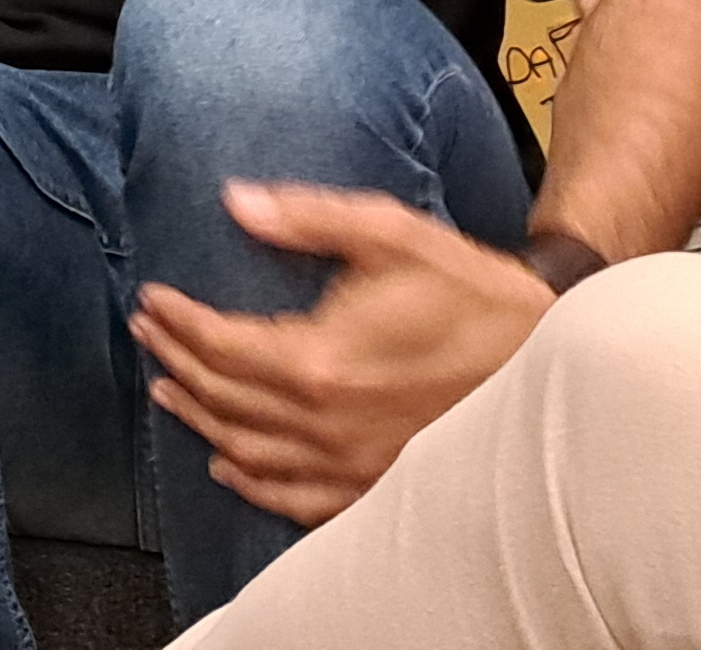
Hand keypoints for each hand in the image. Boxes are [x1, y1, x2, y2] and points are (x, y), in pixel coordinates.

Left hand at [130, 182, 554, 525]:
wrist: (550, 355)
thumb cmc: (472, 293)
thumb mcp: (391, 234)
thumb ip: (307, 217)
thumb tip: (236, 201)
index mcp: (319, 360)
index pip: (219, 344)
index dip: (178, 321)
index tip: (153, 300)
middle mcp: (325, 422)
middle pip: (222, 397)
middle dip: (176, 359)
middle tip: (150, 333)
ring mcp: (349, 464)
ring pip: (246, 451)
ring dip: (198, 418)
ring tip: (166, 389)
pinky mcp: (374, 487)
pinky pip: (292, 499)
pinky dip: (249, 482)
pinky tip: (226, 465)